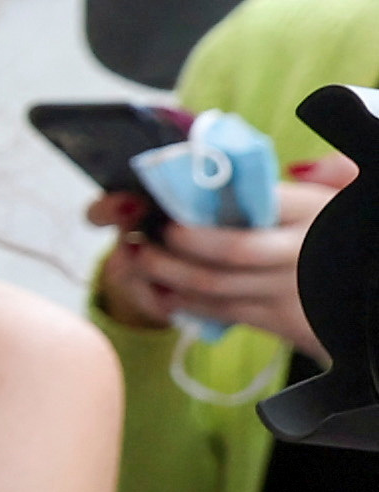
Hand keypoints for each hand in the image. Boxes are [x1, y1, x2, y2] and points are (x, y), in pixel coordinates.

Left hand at [97, 155, 347, 351]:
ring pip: (217, 286)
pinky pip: (224, 312)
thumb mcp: (345, 200)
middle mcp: (301, 252)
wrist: (365, 302)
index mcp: (313, 211)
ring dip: (166, 275)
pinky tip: (161, 291)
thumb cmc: (339, 236)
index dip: (205, 199)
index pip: (256, 200)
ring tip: (135, 258)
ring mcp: (291, 291)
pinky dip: (186, 302)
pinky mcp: (284, 323)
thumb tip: (301, 169)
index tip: (165, 198)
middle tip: (141, 235)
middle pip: (229, 250)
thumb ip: (334, 173)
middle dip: (175, 244)